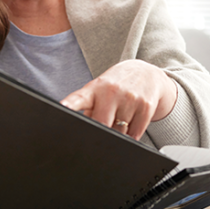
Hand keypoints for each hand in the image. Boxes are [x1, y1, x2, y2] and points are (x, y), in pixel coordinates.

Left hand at [60, 60, 177, 140]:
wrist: (147, 73)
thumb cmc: (116, 85)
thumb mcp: (98, 90)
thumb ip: (88, 109)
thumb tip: (80, 129)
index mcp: (94, 89)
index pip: (78, 98)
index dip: (69, 104)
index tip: (62, 108)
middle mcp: (111, 91)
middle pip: (101, 124)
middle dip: (100, 131)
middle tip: (103, 125)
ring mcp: (130, 98)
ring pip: (119, 132)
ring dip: (118, 132)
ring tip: (120, 116)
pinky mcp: (146, 107)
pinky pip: (135, 134)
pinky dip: (132, 135)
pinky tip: (132, 121)